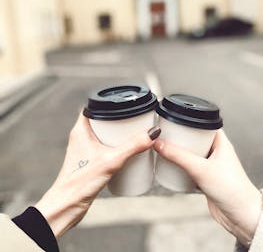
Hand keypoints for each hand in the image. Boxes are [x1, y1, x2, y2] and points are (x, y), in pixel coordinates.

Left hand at [35, 113, 159, 237]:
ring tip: (133, 134)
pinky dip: (114, 146)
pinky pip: (104, 147)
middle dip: (117, 119)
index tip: (124, 105)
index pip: (93, 107)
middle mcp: (81, 137)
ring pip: (102, 135)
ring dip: (116, 134)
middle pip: (100, 120)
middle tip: (133, 120)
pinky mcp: (89, 162)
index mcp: (80, 130)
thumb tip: (151, 133)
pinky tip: (126, 152)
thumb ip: (132, 146)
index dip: (107, 104)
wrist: (66, 206)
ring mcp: (84, 150)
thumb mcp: (110, 161)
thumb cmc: (79, 183)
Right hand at [154, 129, 261, 246]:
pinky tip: (172, 168)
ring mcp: (212, 166)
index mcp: (221, 143)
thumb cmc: (233, 190)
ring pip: (192, 154)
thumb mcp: (201, 169)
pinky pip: (191, 168)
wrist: (240, 217)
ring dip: (180, 153)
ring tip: (166, 149)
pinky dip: (181, 167)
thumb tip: (160, 144)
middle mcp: (217, 153)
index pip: (205, 124)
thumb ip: (179, 156)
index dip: (191, 120)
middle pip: (196, 139)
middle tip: (167, 134)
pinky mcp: (207, 179)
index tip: (176, 119)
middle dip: (181, 137)